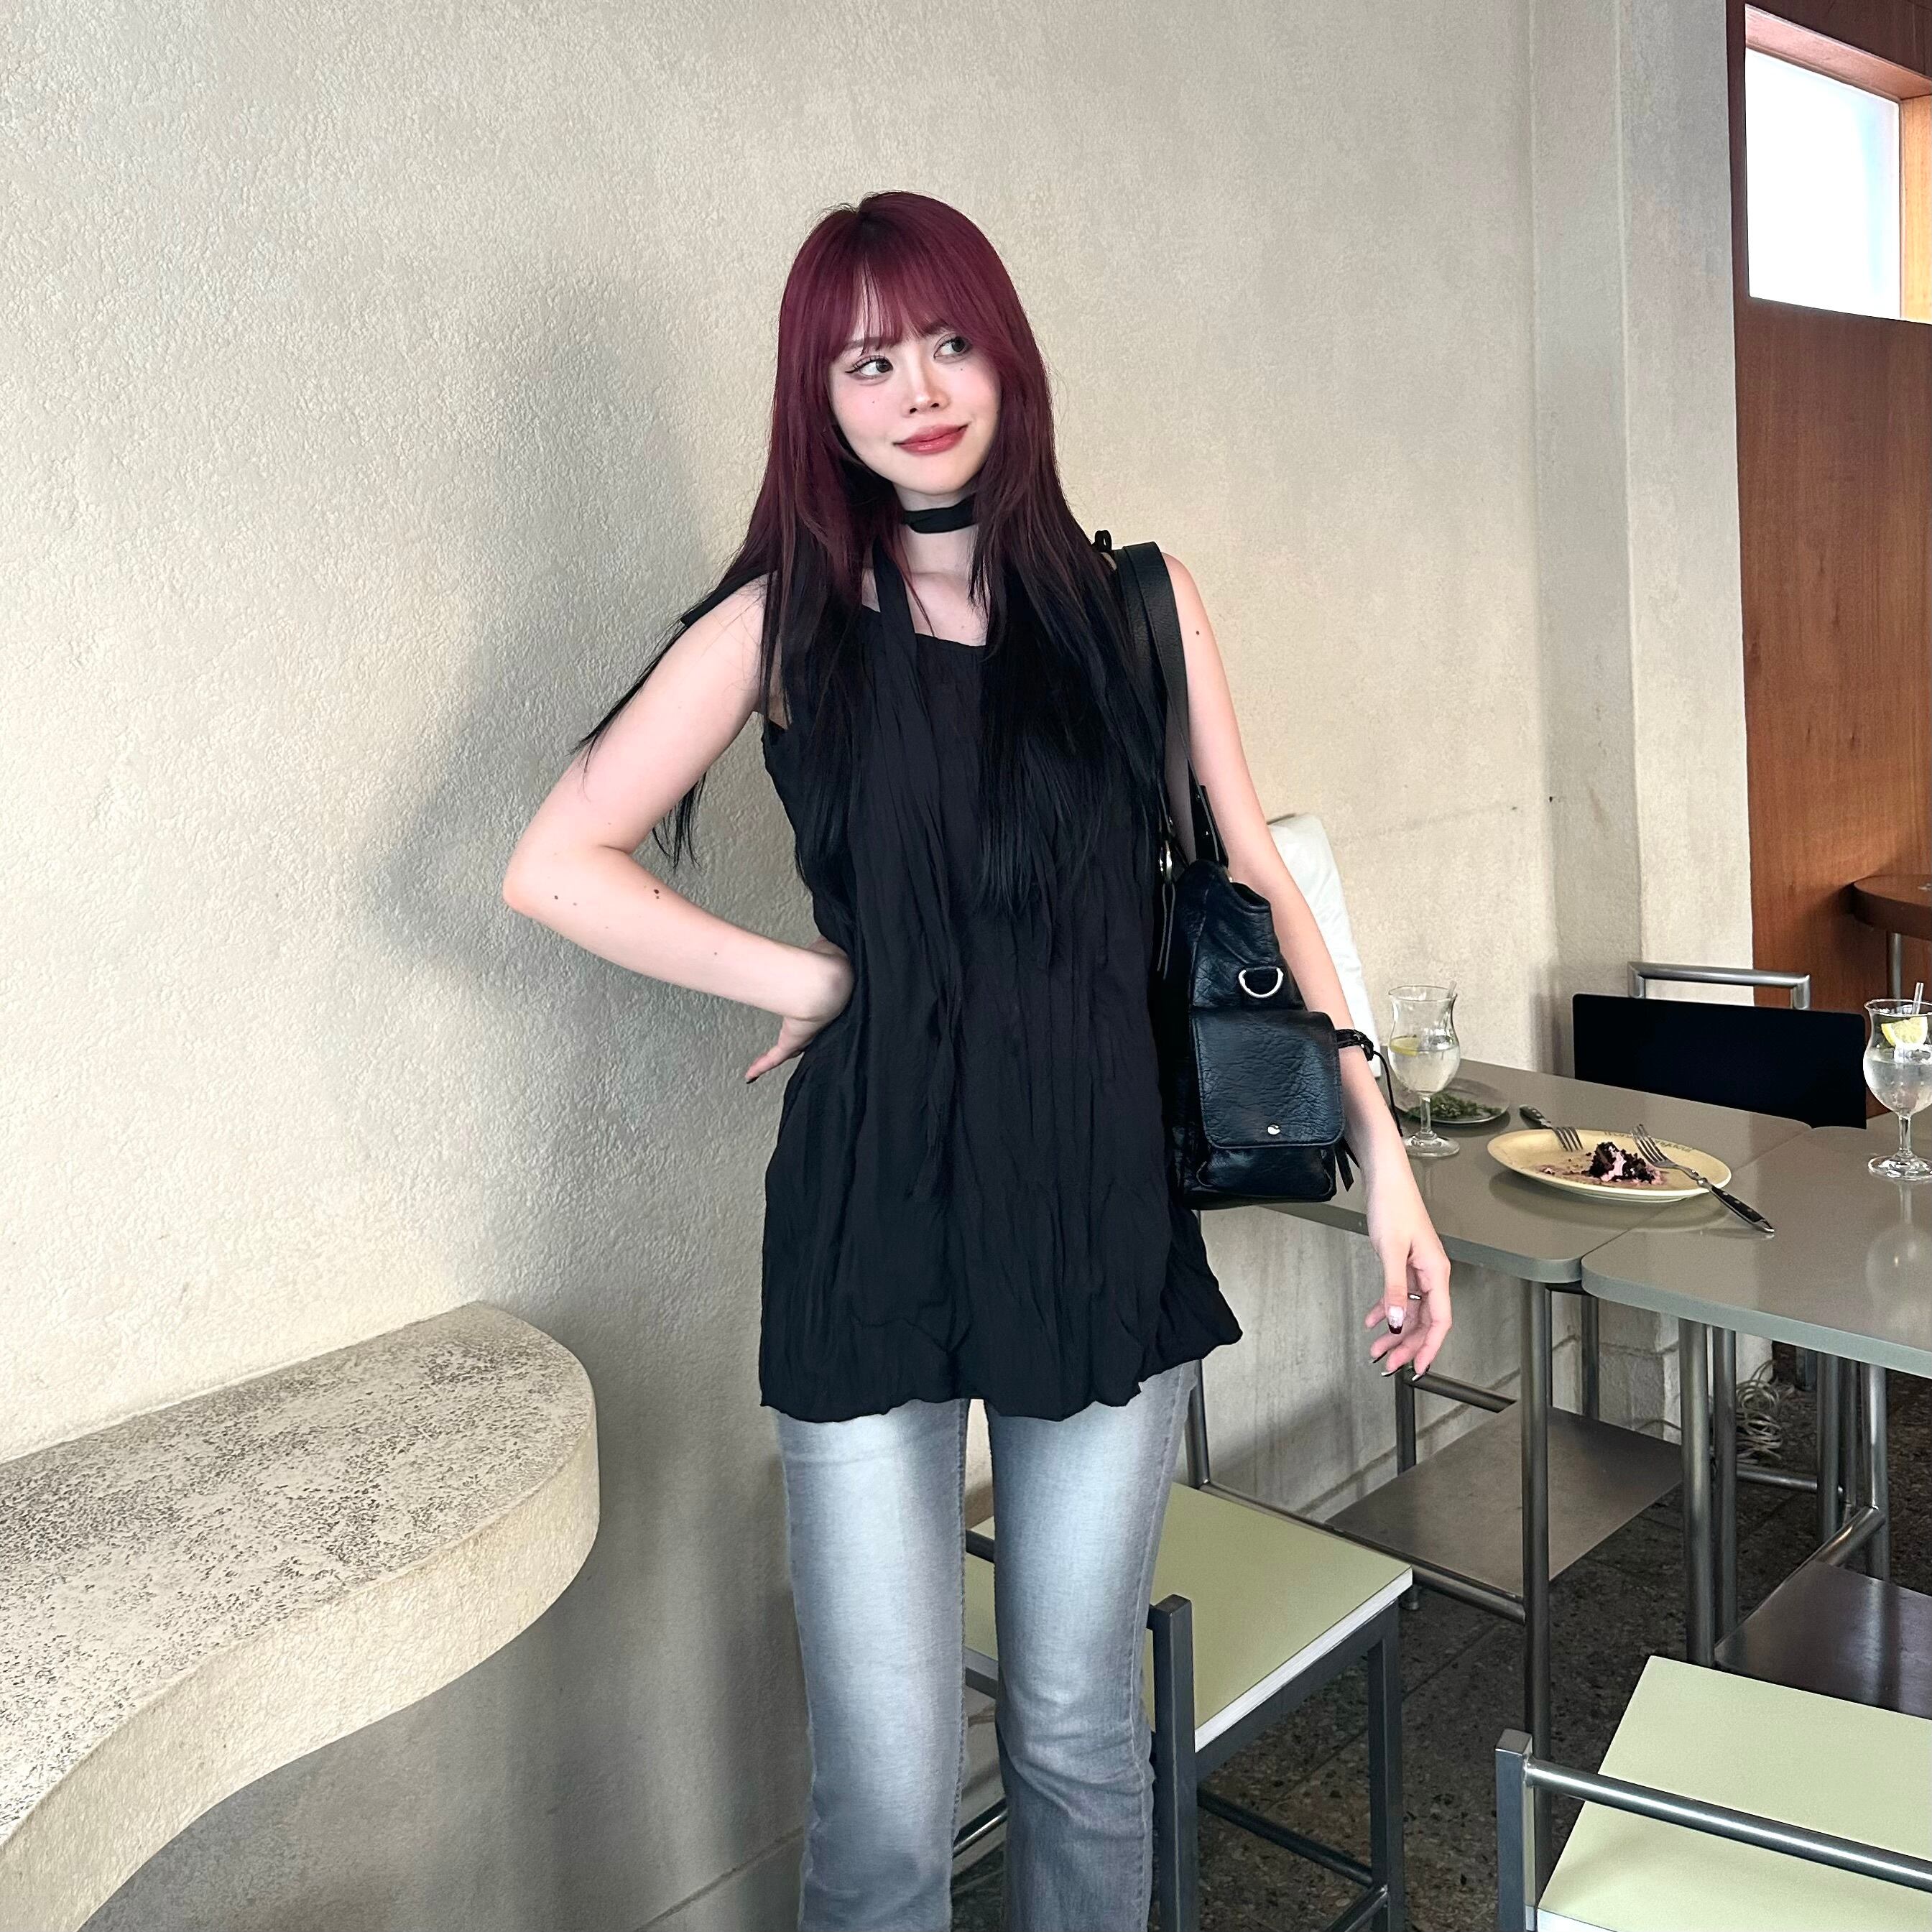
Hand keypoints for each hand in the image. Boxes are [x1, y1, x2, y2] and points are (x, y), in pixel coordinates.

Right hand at [745, 937, 851, 1081]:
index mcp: (830, 999)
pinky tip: (751, 1074)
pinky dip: (763, 1065)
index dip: (818, 1010)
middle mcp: (820, 1020)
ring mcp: (805, 1032)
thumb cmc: (829, 966)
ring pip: (793, 1046)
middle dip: (804, 1031)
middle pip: (811, 1030)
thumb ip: (824, 947)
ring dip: (778, 1052)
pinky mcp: (792, 1040)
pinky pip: (776, 1057)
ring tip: (764, 1060)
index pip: (822, 1009)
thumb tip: (820, 943)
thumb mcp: (826, 949)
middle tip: (793, 1031)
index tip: (812, 1011)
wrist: (824, 982)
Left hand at [1362, 1168, 1453, 1377]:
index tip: (1418, 1368)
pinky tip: (1372, 1320)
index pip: (1440, 1320)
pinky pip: (1399, 1295)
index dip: (1431, 1347)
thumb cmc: (1394, 1206)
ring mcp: (1418, 1270)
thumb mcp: (1391, 1251)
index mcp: (1436, 1272)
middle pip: (1424, 1320)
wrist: (1385, 1180)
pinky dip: (1386, 1309)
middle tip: (1388, 1364)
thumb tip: (1398, 1321)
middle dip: (1407, 1344)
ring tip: (1376, 1348)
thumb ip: (1394, 1288)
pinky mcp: (1404, 1264)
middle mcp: (1431, 1274)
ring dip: (1394, 1331)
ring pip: (1410, 1311)